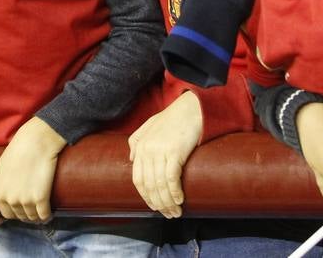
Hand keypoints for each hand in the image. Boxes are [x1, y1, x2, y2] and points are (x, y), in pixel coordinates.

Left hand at [0, 116, 66, 223]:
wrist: (36, 141)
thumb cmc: (19, 148)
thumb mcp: (1, 166)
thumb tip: (0, 191)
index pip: (6, 212)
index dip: (14, 211)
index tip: (22, 208)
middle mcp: (10, 199)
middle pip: (19, 216)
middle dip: (26, 214)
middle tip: (33, 209)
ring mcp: (25, 200)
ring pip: (32, 217)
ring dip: (37, 216)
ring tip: (42, 211)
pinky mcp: (41, 198)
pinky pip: (44, 214)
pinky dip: (47, 215)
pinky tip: (49, 212)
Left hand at [128, 90, 202, 217]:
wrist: (191, 107)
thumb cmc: (174, 117)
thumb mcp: (150, 125)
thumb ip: (137, 140)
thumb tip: (131, 158)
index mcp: (140, 145)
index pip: (137, 178)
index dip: (145, 196)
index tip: (154, 206)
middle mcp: (147, 149)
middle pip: (148, 185)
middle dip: (158, 203)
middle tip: (167, 214)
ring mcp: (159, 150)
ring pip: (159, 184)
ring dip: (168, 202)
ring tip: (175, 212)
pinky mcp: (174, 152)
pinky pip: (171, 178)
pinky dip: (174, 192)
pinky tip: (179, 200)